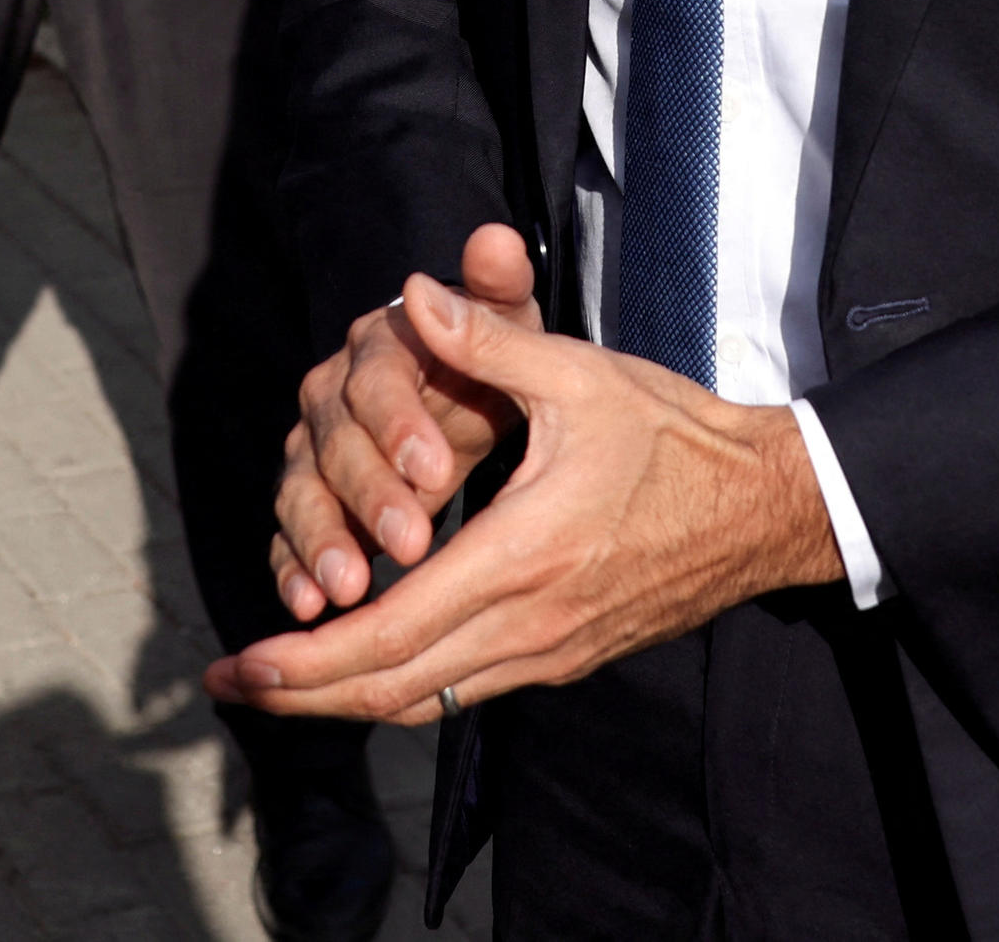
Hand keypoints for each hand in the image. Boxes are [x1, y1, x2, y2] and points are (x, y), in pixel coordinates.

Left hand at [213, 248, 846, 728]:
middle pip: (392, 689)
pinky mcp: (567, 656)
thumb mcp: (582, 375)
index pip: (390, 632)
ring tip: (283, 686)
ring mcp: (550, 652)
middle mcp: (530, 625)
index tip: (243, 662)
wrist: (765, 506)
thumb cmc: (675, 434)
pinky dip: (405, 687)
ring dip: (348, 699)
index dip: (307, 659)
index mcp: (522, 558)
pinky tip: (371, 663)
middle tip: (233, 684)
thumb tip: (409, 296)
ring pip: (428, 702)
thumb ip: (489, 341)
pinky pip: (467, 692)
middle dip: (304, 694)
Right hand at [273, 224, 539, 619]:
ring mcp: (310, 454)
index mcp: (377, 345)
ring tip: (347, 591)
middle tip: (409, 541)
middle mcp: (330, 396)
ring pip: (301, 495)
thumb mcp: (513, 324)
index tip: (440, 471)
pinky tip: (308, 609)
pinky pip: (288, 540)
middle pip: (334, 445)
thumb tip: (495, 239)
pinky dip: (292, 573)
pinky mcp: (307, 505)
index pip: (378, 382)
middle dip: (367, 496)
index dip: (401, 425)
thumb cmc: (495, 362)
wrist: (468, 400)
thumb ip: (499, 290)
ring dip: (320, 543)